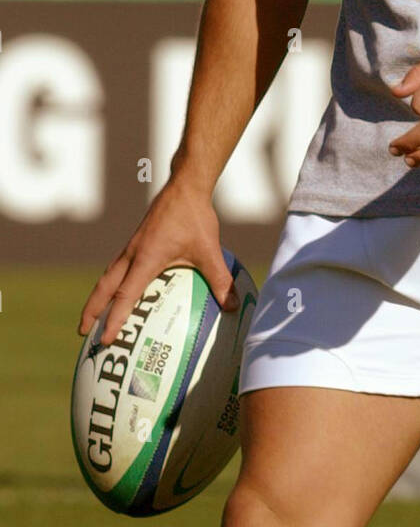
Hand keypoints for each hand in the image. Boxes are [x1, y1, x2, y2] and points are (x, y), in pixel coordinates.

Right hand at [78, 178, 236, 346]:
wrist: (184, 186)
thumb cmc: (195, 217)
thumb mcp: (209, 249)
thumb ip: (219, 278)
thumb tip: (230, 306)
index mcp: (146, 258)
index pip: (126, 295)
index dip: (114, 319)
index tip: (105, 339)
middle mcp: (133, 254)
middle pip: (105, 287)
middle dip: (92, 311)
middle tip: (82, 333)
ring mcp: (132, 246)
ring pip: (107, 276)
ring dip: (97, 296)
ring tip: (90, 316)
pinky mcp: (136, 241)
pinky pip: (117, 266)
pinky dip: (111, 282)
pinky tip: (117, 290)